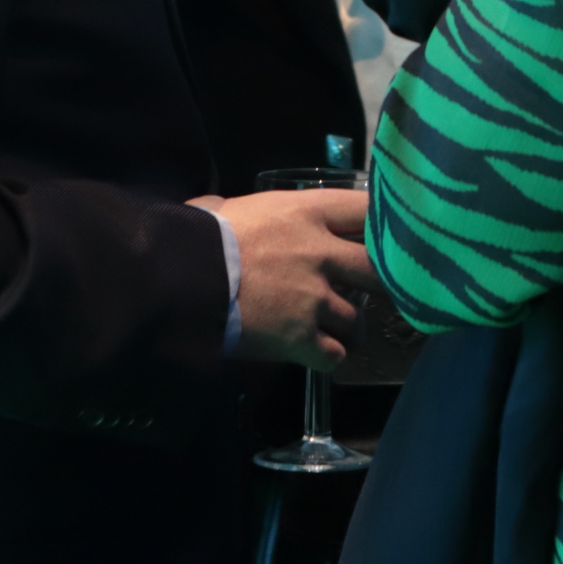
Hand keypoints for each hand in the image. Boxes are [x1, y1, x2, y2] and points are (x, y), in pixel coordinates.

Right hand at [201, 188, 375, 369]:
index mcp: (308, 212)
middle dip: (381, 284)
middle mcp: (322, 254)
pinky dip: (328, 357)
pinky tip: (317, 352)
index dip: (382, 226)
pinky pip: (335, 355)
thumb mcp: (234, 207)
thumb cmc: (201, 236)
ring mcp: (315, 299)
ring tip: (336, 331)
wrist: (180, 279)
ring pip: (357, 320)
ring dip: (349, 328)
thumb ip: (253, 212)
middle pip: (378, 271)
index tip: (382, 238)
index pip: (368, 210)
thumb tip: (224, 208)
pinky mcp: (302, 338)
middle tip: (372, 293)